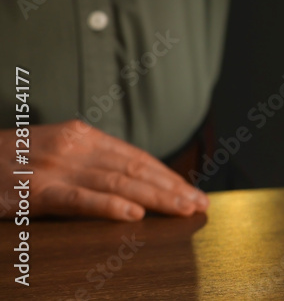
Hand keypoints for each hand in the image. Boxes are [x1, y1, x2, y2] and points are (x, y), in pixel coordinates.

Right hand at [0, 121, 208, 220]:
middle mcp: (75, 147)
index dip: (167, 174)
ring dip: (156, 197)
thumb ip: (87, 160)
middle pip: (135, 168)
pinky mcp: (36, 192)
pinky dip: (109, 206)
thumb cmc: (9, 160)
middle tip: (199, 203)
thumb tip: (127, 179)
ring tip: (182, 209)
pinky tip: (134, 214)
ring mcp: (56, 168)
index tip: (191, 188)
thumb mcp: (52, 150)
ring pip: (118, 182)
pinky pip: (79, 199)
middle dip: (171, 187)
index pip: (136, 156)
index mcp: (81, 135)